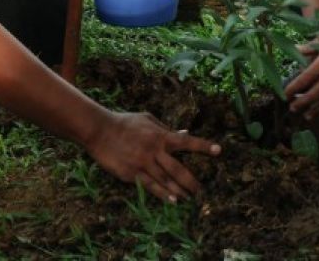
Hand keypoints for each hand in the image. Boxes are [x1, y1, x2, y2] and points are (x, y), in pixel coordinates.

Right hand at [84, 111, 219, 201]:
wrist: (100, 130)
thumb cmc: (125, 122)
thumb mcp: (147, 119)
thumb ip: (166, 128)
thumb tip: (185, 133)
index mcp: (160, 135)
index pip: (186, 141)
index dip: (203, 146)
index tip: (219, 150)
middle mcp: (154, 150)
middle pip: (178, 169)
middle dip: (191, 181)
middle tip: (201, 190)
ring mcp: (143, 163)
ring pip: (165, 181)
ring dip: (179, 190)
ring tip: (189, 198)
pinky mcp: (131, 173)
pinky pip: (150, 186)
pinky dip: (162, 194)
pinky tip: (172, 200)